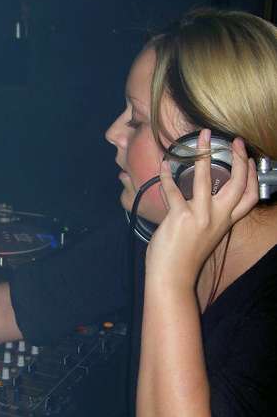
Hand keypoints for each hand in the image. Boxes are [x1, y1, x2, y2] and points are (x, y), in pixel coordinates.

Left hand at [146, 129, 258, 286]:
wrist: (172, 278)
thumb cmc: (185, 258)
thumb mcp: (205, 236)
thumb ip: (208, 217)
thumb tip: (200, 197)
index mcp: (225, 223)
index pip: (249, 197)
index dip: (252, 175)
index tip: (248, 158)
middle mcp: (216, 218)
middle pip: (238, 183)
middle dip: (239, 159)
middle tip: (234, 141)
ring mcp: (199, 217)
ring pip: (205, 178)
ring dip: (202, 154)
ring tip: (201, 137)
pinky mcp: (179, 217)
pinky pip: (172, 189)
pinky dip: (165, 175)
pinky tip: (163, 164)